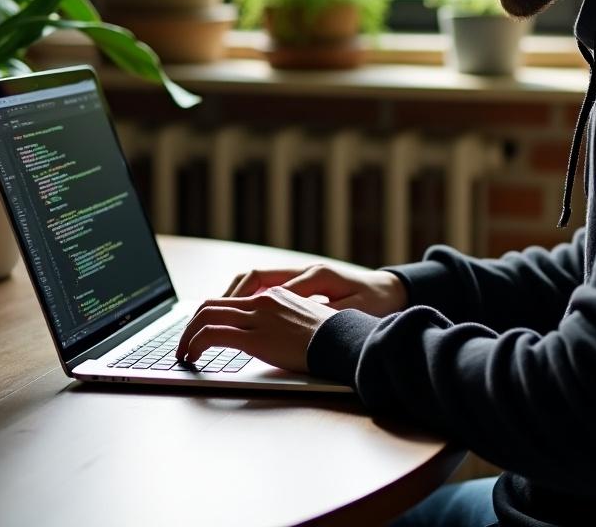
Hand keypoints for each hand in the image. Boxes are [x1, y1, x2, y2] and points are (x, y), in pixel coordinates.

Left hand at [175, 287, 337, 371]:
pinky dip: (195, 344)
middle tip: (183, 344)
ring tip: (183, 354)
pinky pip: (213, 335)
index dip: (208, 315)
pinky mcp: (255, 337)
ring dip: (188, 336)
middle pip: (211, 304)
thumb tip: (272, 337)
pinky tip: (193, 358)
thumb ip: (285, 322)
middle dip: (190, 325)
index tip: (200, 332)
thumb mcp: (307, 321)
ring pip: (206, 317)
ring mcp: (258, 317)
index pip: (230, 298)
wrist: (346, 340)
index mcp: (274, 295)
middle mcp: (262, 301)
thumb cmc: (333, 337)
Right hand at [222, 263, 407, 317]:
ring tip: (213, 317)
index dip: (247, 306)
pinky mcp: (299, 283)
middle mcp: (303, 271)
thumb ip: (327, 313)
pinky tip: (236, 315)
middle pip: (254, 276)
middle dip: (228, 297)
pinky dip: (246, 297)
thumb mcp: (354, 311)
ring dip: (233, 295)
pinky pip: (263, 285)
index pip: (270, 287)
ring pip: (255, 279)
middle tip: (206, 320)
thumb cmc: (374, 302)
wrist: (389, 290)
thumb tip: (298, 316)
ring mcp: (299, 275)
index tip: (228, 324)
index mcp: (315, 276)